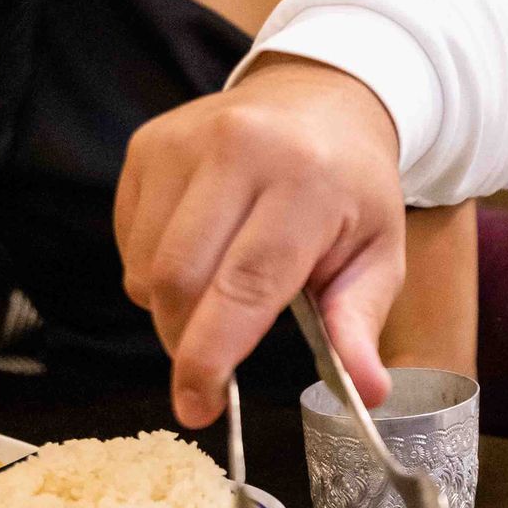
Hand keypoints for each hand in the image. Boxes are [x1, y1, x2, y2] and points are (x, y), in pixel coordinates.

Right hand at [116, 57, 407, 426]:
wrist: (321, 99)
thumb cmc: (351, 187)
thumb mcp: (378, 254)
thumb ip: (361, 323)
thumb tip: (368, 390)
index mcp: (305, 180)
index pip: (244, 285)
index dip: (211, 357)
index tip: (198, 408)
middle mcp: (238, 149)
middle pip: (178, 280)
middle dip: (185, 343)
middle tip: (210, 366)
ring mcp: (183, 141)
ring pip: (144, 266)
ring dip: (170, 308)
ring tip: (219, 294)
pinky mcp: (147, 143)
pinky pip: (129, 239)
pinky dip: (153, 270)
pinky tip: (199, 252)